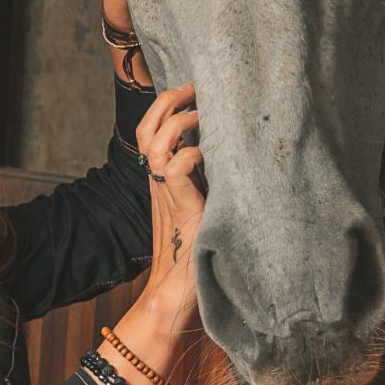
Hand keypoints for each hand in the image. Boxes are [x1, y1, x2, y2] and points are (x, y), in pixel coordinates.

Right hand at [135, 82, 203, 327]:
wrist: (179, 296)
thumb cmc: (197, 258)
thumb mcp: (204, 208)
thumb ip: (208, 184)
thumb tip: (237, 156)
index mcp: (162, 182)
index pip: (149, 132)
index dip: (163, 107)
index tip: (191, 91)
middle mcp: (159, 185)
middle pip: (146, 129)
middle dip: (167, 101)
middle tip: (193, 89)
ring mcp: (167, 196)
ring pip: (156, 144)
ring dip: (180, 123)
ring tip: (203, 116)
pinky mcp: (182, 210)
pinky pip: (176, 169)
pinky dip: (193, 154)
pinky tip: (212, 156)